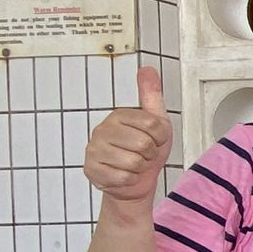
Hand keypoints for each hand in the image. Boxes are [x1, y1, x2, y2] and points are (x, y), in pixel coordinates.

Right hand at [84, 65, 171, 209]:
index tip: (155, 138)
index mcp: (118, 116)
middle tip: (143, 153)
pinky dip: (130, 179)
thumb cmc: (145, 151)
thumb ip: (151, 95)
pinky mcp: (91, 170)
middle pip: (143, 143)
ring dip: (140, 167)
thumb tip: (147, 69)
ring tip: (134, 164)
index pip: (153, 124)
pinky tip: (124, 174)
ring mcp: (94, 150)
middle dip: (150, 153)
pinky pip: (123, 177)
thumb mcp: (156, 121)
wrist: (135, 182)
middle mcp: (102, 130)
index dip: (160, 136)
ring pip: (133, 162)